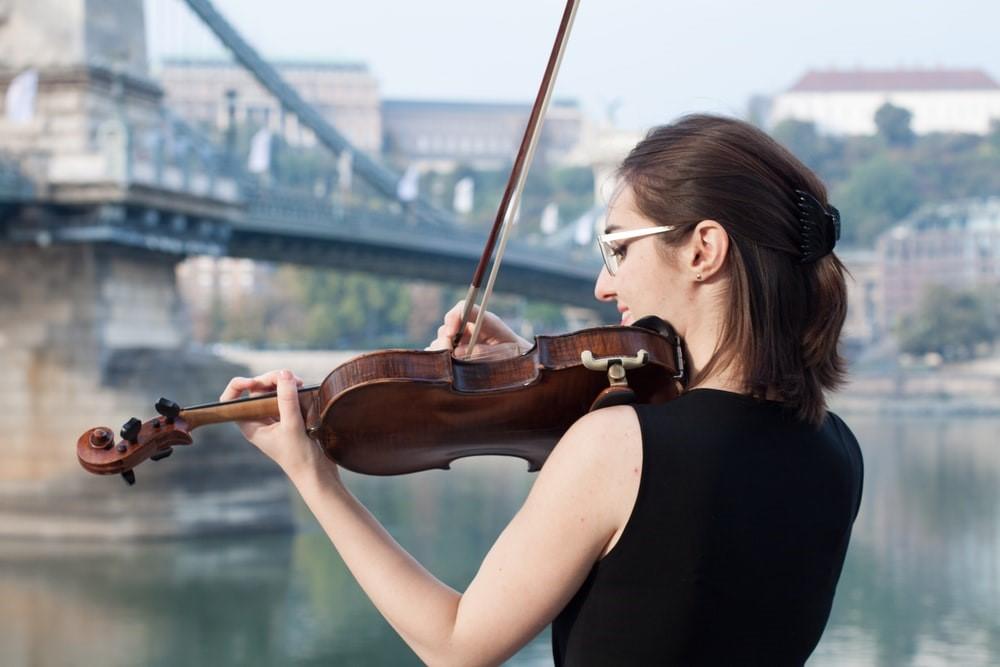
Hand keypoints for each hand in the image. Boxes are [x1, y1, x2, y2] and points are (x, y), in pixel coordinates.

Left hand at [219, 369, 336, 479]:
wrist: (317, 474)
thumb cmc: (299, 457)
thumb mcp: (292, 426)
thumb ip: (287, 399)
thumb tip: (284, 373)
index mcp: (250, 425)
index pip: (231, 400)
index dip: (238, 385)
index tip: (254, 381)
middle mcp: (259, 420)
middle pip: (256, 390)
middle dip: (271, 380)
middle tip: (290, 378)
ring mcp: (274, 418)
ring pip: (272, 391)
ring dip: (284, 383)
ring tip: (300, 384)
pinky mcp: (289, 418)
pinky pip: (286, 397)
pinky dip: (294, 390)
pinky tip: (304, 390)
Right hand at [425, 301, 531, 356]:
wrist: (521, 363)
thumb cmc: (516, 354)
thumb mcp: (506, 353)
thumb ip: (484, 351)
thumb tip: (458, 352)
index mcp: (485, 321)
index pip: (464, 308)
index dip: (454, 317)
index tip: (450, 332)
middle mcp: (471, 327)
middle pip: (448, 324)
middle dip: (445, 338)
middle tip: (449, 352)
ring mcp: (463, 339)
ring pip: (442, 338)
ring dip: (442, 349)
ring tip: (451, 361)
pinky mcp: (458, 351)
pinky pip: (441, 351)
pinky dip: (440, 358)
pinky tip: (448, 365)